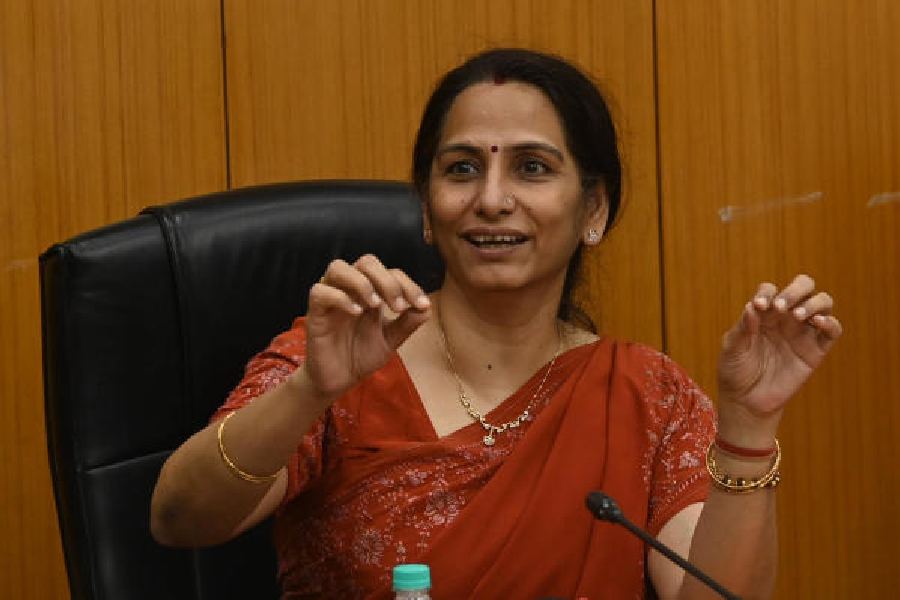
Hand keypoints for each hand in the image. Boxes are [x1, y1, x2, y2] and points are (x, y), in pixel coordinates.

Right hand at [295, 255, 430, 398]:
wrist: (339, 380)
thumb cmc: (362, 355)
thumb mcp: (391, 339)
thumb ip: (408, 323)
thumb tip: (426, 307)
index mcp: (370, 291)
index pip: (390, 272)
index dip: (408, 284)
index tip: (421, 305)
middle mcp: (350, 288)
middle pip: (366, 262)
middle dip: (387, 280)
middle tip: (397, 307)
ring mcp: (331, 297)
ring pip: (338, 267)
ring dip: (361, 282)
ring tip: (375, 305)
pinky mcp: (315, 312)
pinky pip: (320, 291)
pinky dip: (340, 297)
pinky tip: (356, 312)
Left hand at [717, 274, 842, 443]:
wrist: (746, 400)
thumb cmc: (735, 370)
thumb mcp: (732, 348)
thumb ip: (742, 327)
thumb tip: (753, 306)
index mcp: (763, 313)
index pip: (771, 290)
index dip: (767, 292)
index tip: (759, 306)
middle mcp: (785, 318)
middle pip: (803, 287)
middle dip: (796, 289)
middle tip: (782, 306)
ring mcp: (802, 332)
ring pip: (822, 303)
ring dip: (813, 303)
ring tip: (798, 316)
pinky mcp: (816, 350)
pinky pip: (832, 331)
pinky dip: (830, 323)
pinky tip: (818, 323)